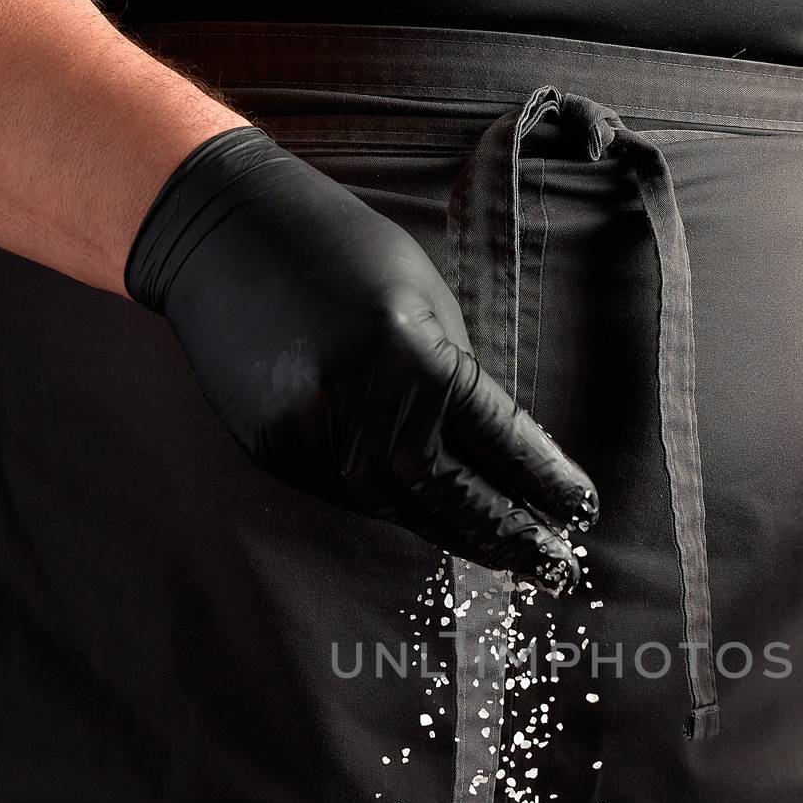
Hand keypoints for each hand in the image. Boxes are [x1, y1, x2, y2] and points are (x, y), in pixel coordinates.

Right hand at [125, 126, 596, 589]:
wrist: (220, 237)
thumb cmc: (339, 252)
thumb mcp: (423, 302)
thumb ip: (457, 381)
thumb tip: (499, 456)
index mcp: (411, 358)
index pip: (499, 442)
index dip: (546, 482)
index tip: (582, 511)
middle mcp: (360, 408)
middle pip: (454, 496)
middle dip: (512, 534)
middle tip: (557, 566)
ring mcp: (313, 438)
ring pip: (404, 509)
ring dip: (461, 534)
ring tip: (509, 552)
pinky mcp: (279, 454)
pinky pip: (356, 497)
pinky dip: (402, 510)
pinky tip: (437, 520)